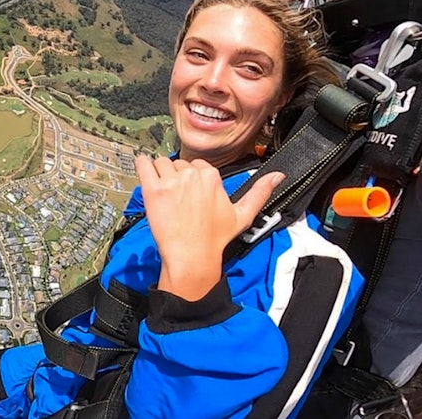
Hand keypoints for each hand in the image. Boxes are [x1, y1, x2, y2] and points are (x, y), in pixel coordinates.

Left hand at [136, 155, 284, 299]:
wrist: (192, 257)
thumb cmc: (215, 238)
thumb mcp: (243, 215)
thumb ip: (260, 192)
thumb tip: (278, 176)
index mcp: (212, 177)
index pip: (197, 165)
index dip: (193, 179)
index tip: (191, 195)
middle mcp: (192, 175)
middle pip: (179, 163)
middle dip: (176, 177)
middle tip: (178, 200)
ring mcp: (172, 182)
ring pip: (161, 163)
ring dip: (160, 174)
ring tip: (164, 195)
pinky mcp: (153, 190)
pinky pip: (143, 164)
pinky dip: (143, 166)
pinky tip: (146, 175)